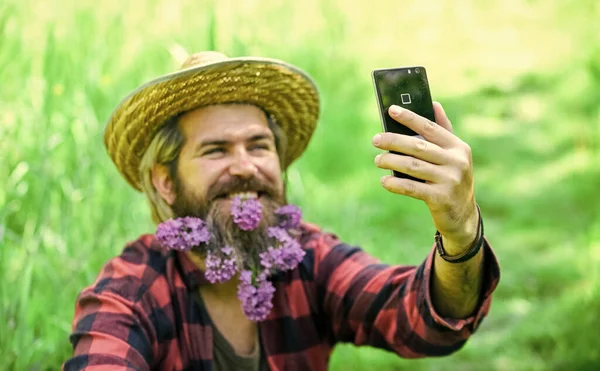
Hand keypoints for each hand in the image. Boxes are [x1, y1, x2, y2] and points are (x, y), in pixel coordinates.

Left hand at [372, 102, 478, 252]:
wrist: (463, 216)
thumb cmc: (451, 179)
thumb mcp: (453, 156)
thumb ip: (443, 131)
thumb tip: (434, 103)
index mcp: (458, 147)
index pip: (430, 127)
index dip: (410, 118)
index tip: (391, 110)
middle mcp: (457, 162)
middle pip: (418, 146)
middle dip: (393, 141)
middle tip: (376, 140)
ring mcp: (450, 181)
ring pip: (412, 166)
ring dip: (390, 162)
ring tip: (377, 160)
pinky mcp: (441, 199)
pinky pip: (412, 188)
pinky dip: (395, 184)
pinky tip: (384, 180)